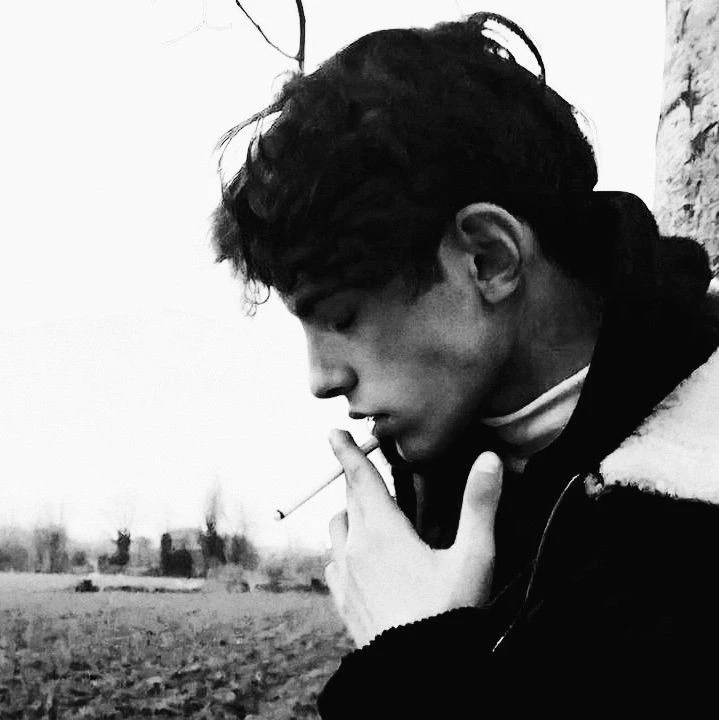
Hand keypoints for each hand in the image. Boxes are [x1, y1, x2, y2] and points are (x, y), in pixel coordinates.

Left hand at [324, 429, 502, 647]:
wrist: (417, 673)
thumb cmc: (448, 613)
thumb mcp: (473, 557)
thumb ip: (480, 505)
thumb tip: (489, 459)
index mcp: (384, 531)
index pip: (361, 479)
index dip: (348, 452)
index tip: (333, 433)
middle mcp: (357, 547)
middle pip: (349, 500)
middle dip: (354, 479)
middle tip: (361, 467)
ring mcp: (346, 576)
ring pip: (337, 529)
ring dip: (349, 514)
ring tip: (366, 513)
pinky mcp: (343, 600)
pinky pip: (334, 562)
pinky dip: (343, 549)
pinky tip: (357, 558)